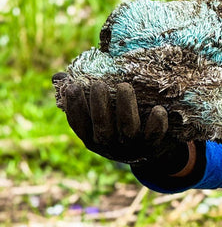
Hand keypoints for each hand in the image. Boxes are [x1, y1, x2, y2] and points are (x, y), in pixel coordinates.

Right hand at [53, 74, 190, 172]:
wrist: (149, 150)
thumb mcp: (98, 114)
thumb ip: (81, 95)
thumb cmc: (117, 123)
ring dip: (125, 108)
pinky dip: (156, 124)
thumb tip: (58, 76)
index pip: (79, 125)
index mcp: (92, 137)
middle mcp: (109, 145)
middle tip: (98, 84)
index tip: (72, 87)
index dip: (74, 108)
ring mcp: (130, 147)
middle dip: (99, 106)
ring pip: (127, 129)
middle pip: (102, 127)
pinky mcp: (151, 146)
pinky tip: (158, 109)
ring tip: (124, 86)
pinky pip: (154, 136)